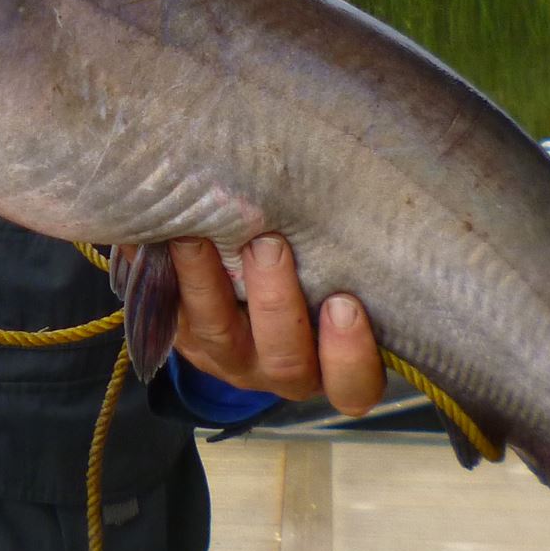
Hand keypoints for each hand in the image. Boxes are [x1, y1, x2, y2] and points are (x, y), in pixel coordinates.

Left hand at [167, 235, 384, 417]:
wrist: (250, 283)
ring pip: (218, 336)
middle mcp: (284, 369)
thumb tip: (389, 165)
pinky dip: (166, 273)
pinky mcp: (184, 337)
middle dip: (275, 302)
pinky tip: (160, 232)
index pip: (355, 385)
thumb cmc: (323, 265)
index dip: (350, 354)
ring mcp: (230, 357)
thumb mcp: (344, 264)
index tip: (345, 302)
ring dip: (207, 284)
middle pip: (284, 359)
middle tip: (270, 245)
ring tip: (199, 235)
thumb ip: (360, 241)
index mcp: (335, 364)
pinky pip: (170, 314)